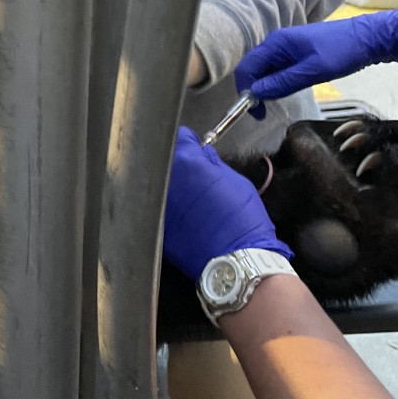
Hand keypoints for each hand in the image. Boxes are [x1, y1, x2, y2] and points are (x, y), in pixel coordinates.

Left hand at [163, 127, 291, 280]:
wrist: (234, 261)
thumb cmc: (242, 219)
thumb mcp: (235, 181)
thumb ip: (214, 164)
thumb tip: (203, 154)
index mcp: (185, 163)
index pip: (180, 137)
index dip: (191, 144)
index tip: (197, 151)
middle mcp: (164, 180)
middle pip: (165, 162)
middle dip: (178, 165)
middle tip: (194, 176)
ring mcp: (157, 205)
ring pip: (158, 186)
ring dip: (170, 188)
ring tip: (189, 199)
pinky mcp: (155, 227)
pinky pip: (157, 210)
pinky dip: (167, 210)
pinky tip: (184, 219)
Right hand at [235, 3, 397, 118]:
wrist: (371, 37)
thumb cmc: (343, 51)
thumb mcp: (313, 71)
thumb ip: (282, 82)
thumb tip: (256, 93)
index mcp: (277, 43)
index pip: (247, 68)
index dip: (246, 90)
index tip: (256, 111)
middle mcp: (277, 42)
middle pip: (254, 69)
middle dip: (254, 90)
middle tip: (265, 112)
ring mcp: (287, 46)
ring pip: (266, 70)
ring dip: (266, 87)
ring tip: (276, 103)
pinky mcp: (296, 52)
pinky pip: (278, 68)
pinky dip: (277, 82)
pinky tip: (287, 90)